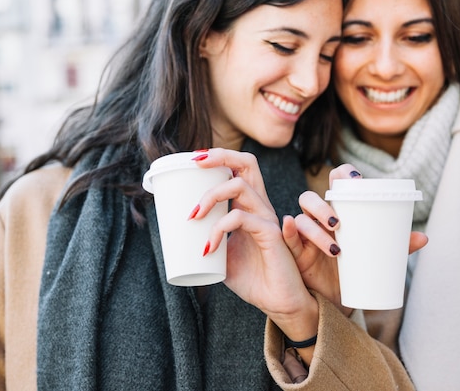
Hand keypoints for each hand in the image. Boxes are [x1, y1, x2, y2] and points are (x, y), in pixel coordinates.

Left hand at [191, 149, 318, 346]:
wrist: (279, 303)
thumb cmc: (254, 279)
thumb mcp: (224, 256)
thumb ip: (209, 241)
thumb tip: (181, 238)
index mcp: (251, 208)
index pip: (240, 169)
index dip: (220, 157)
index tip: (194, 160)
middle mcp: (262, 207)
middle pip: (247, 163)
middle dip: (220, 156)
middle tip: (196, 163)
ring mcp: (268, 218)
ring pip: (240, 186)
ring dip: (211, 195)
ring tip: (194, 215)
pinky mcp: (271, 234)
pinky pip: (241, 218)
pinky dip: (219, 228)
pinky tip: (208, 246)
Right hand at [283, 164, 428, 314]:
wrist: (340, 299)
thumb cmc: (356, 269)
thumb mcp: (377, 256)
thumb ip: (397, 246)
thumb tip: (424, 237)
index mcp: (339, 212)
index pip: (336, 183)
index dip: (342, 173)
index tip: (357, 178)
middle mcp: (318, 219)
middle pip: (311, 198)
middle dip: (322, 206)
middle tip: (339, 223)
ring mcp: (303, 234)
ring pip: (300, 218)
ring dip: (314, 228)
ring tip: (336, 249)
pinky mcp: (295, 251)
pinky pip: (286, 236)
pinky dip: (286, 230)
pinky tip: (290, 229)